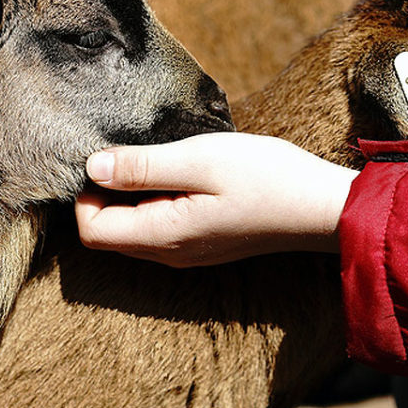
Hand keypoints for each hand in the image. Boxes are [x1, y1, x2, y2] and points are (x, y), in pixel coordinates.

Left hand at [75, 132, 357, 266]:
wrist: (323, 206)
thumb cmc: (266, 178)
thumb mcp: (199, 160)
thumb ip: (141, 167)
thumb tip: (91, 167)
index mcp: (162, 236)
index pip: (91, 231)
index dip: (84, 196)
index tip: (106, 160)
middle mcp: (167, 253)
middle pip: (105, 234)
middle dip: (101, 197)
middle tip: (126, 154)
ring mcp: (184, 252)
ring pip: (128, 231)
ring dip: (126, 198)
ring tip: (151, 161)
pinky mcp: (199, 242)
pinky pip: (154, 228)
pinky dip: (148, 203)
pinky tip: (173, 174)